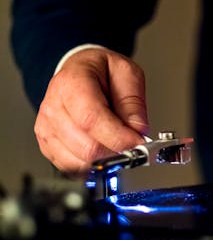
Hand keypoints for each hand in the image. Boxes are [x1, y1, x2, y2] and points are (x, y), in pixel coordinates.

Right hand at [34, 47, 148, 177]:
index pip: (92, 119)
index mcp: (72, 83)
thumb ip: (133, 103)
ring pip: (79, 161)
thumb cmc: (101, 72)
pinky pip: (71, 168)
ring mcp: (47, 127)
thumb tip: (139, 131)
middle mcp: (54, 106)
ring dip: (105, 161)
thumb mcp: (127, 74)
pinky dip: (92, 167)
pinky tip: (103, 153)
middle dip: (116, 152)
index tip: (138, 142)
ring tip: (117, 145)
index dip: (118, 137)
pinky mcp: (47, 144)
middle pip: (86, 146)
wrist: (79, 71)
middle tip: (133, 147)